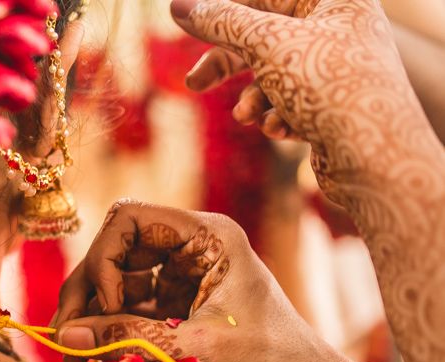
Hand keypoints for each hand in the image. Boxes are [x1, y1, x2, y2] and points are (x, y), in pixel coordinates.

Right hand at [52, 200, 409, 361]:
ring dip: (94, 317)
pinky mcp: (178, 308)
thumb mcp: (200, 348)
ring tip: (80, 359)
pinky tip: (100, 360)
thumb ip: (131, 338)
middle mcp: (191, 249)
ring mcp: (183, 278)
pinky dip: (113, 333)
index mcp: (207, 236)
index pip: (128, 219)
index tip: (108, 308)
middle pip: (115, 252)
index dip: (106, 258)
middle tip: (67, 339)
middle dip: (88, 294)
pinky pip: (131, 310)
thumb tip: (65, 335)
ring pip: (116, 283)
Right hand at [170, 0, 435, 191]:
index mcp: (334, 0)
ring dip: (254, 100)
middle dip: (229, 66)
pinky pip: (292, 103)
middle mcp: (340, 29)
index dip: (222, 13)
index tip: (184, 24)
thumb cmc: (328, 85)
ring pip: (274, 77)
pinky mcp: (334, 106)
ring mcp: (338, 70)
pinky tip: (283, 130)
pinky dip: (278, 116)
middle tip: (194, 84)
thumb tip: (178, 5)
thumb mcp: (266, 44)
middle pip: (265, 38)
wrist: (374, 154)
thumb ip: (221, 22)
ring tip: (249, 118)